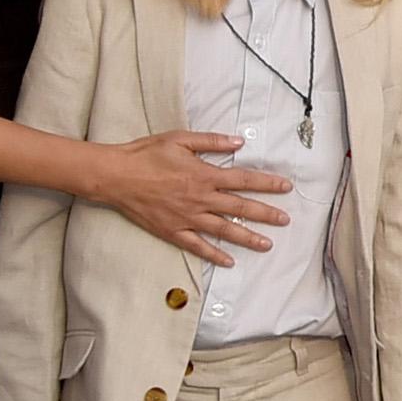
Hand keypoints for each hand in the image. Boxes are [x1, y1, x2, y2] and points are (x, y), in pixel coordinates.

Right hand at [97, 132, 291, 267]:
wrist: (115, 176)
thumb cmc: (146, 154)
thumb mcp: (180, 139)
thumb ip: (212, 141)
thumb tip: (239, 141)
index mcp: (204, 175)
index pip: (244, 180)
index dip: (267, 184)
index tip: (286, 187)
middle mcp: (200, 199)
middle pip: (240, 208)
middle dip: (266, 214)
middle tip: (285, 220)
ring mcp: (187, 217)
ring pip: (224, 230)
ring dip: (247, 238)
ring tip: (267, 244)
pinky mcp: (172, 231)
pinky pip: (197, 246)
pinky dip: (214, 255)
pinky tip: (228, 261)